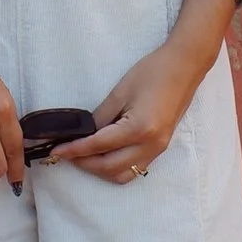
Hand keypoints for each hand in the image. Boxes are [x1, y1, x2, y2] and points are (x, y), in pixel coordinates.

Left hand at [56, 35, 205, 184]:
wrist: (185, 67)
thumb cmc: (153, 72)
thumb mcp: (120, 92)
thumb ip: (101, 117)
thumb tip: (84, 133)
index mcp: (139, 128)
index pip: (99, 146)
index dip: (75, 150)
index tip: (56, 150)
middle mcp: (150, 145)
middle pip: (109, 167)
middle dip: (84, 163)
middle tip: (65, 153)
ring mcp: (158, 149)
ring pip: (122, 174)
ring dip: (100, 170)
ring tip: (83, 157)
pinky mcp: (161, 147)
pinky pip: (134, 168)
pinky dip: (115, 168)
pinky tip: (104, 156)